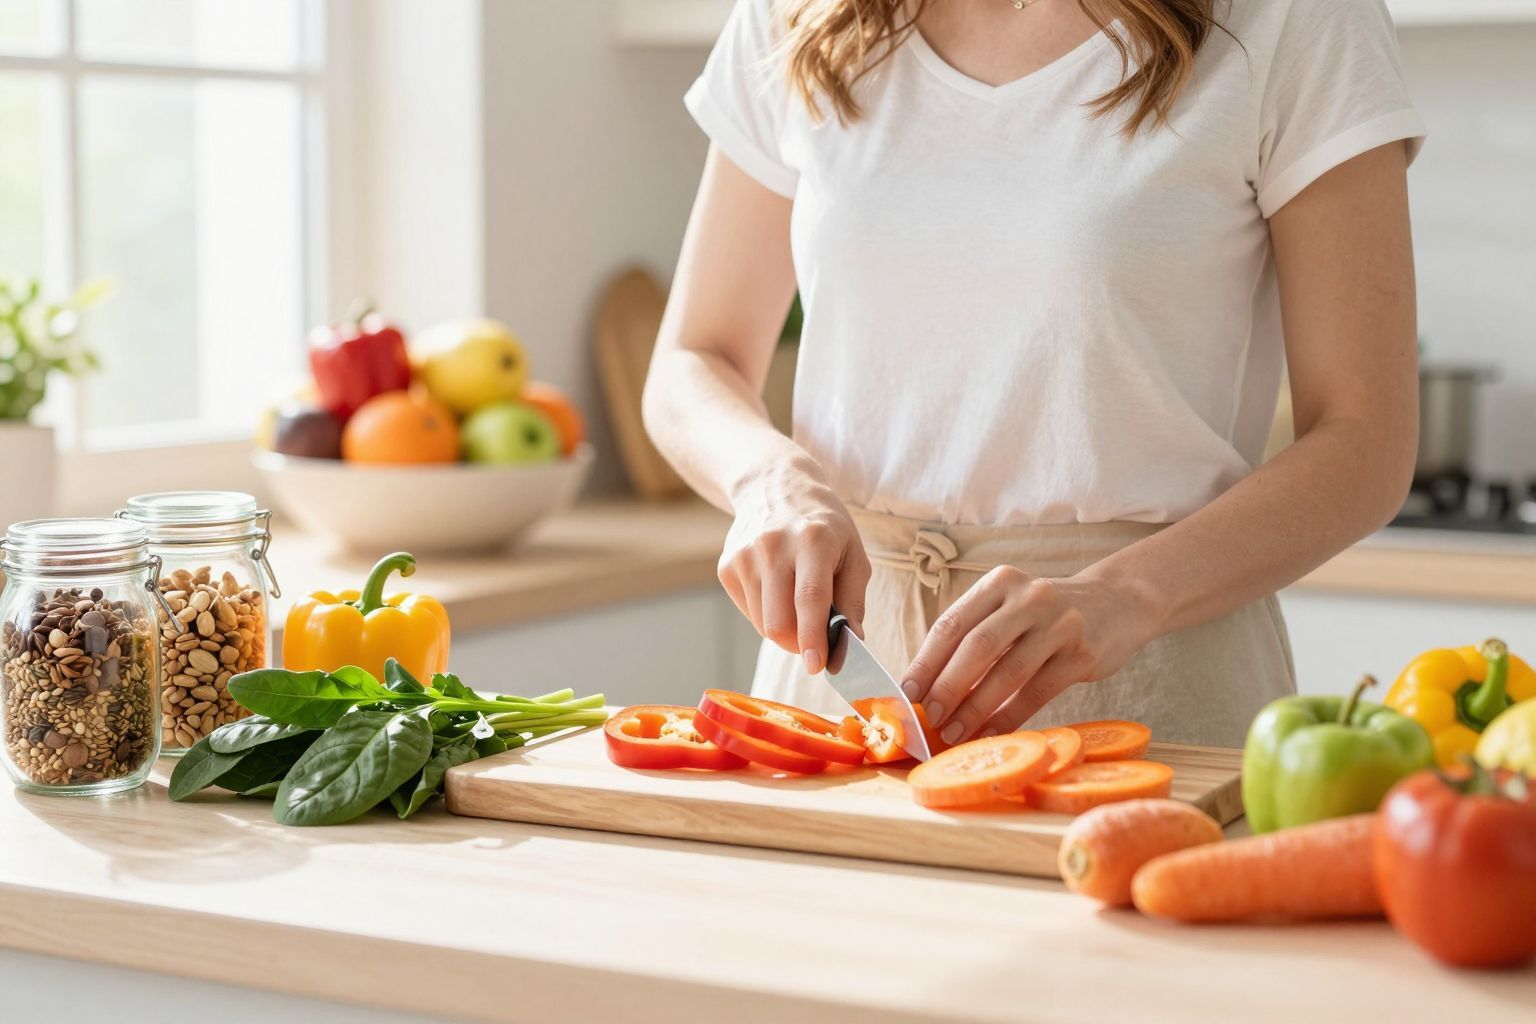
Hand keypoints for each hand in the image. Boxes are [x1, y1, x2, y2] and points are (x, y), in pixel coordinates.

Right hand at [718, 456, 871, 673]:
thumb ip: (853, 601)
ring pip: (762, 623)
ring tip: (797, 604)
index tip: (818, 666)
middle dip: (799, 644)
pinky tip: (778, 591)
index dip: (813, 637)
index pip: (810, 598)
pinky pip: (749, 613)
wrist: (774, 486)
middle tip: (816, 641)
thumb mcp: (852, 552)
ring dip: (784, 629)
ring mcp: (744, 556)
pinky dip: (767, 615)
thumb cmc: (823, 524)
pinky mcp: (726, 567)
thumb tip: (851, 645)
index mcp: (812, 539)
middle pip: (779, 621)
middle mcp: (772, 546)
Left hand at [902, 566, 1159, 745]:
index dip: (926, 661)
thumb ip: (975, 636)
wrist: (1118, 603)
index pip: (952, 623)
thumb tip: (926, 686)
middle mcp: (1028, 597)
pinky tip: (992, 734)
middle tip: (927, 717)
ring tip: (953, 733)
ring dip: (976, 708)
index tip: (906, 693)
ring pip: (1008, 671)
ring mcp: (1059, 623)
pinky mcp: (1082, 653)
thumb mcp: (1010, 608)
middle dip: (947, 685)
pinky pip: (1038, 691)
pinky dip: (1011, 716)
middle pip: (977, 645)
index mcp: (999, 583)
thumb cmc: (1047, 615)